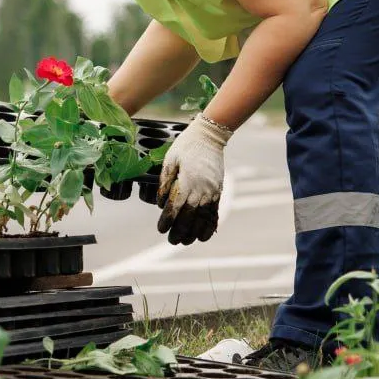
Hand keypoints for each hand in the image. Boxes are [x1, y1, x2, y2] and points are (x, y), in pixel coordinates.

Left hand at [156, 113, 232, 244]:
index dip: (168, 220)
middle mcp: (201, 189)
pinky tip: (203, 236)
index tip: (161, 229)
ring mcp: (211, 191)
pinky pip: (214, 212)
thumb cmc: (186, 146)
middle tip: (172, 241)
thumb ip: (165, 182)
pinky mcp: (218, 191)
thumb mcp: (170, 160)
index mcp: (187, 181)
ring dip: (194, 232)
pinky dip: (209, 226)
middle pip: (190, 216)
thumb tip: (161, 204)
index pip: (176, 207)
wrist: (209, 136)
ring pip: (203, 218)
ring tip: (186, 242)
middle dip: (180, 231)